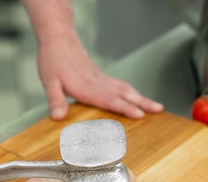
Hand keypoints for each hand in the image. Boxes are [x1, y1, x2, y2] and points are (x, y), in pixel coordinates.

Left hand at [36, 34, 163, 119]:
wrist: (58, 39)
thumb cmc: (53, 60)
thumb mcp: (49, 82)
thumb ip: (55, 99)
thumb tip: (58, 117)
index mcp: (86, 86)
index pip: (108, 99)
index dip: (124, 108)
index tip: (139, 114)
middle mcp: (98, 82)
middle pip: (124, 94)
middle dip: (142, 103)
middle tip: (158, 110)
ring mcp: (102, 79)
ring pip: (126, 89)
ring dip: (142, 98)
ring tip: (157, 107)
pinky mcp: (102, 77)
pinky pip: (121, 86)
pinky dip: (134, 94)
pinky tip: (139, 99)